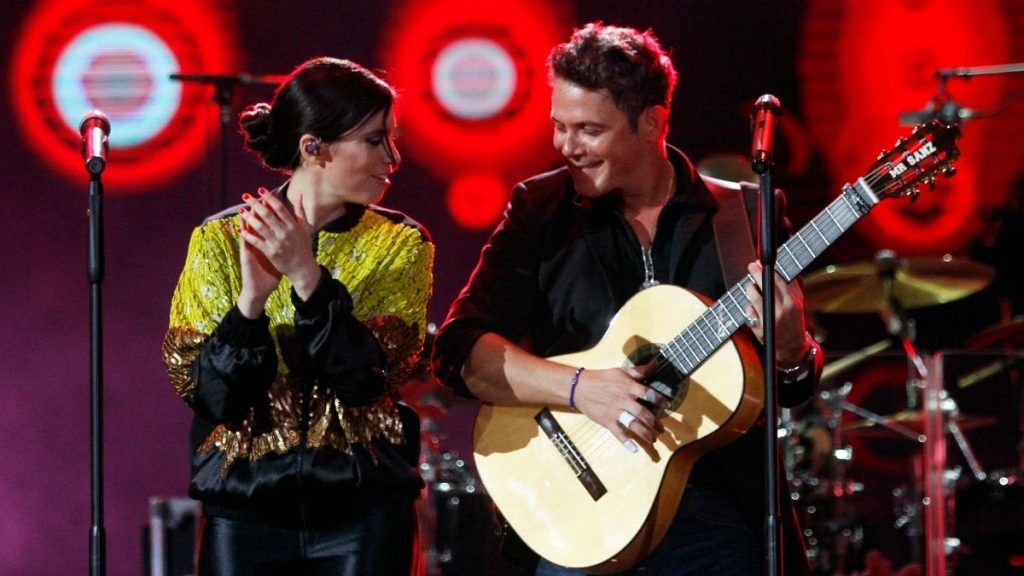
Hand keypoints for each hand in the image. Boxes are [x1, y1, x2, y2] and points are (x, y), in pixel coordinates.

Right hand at [237, 202, 281, 318]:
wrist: (259, 290)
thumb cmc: (268, 274)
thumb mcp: (276, 258)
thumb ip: (281, 246)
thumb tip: (289, 238)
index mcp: (266, 243)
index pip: (268, 225)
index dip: (270, 213)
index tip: (272, 200)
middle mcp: (257, 244)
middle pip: (258, 225)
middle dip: (259, 212)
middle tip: (259, 197)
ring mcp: (250, 250)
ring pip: (248, 232)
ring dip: (247, 220)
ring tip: (246, 207)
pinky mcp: (246, 258)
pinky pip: (244, 245)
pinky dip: (242, 236)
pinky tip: (239, 227)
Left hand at [238, 188, 320, 299]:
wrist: (303, 268)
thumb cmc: (304, 246)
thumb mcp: (305, 228)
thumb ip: (300, 211)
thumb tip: (299, 195)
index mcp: (294, 225)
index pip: (280, 208)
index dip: (270, 198)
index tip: (260, 190)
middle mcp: (285, 233)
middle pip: (268, 215)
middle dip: (255, 204)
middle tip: (245, 196)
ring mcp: (277, 243)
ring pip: (260, 227)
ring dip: (249, 217)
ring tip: (241, 210)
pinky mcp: (271, 253)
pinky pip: (256, 242)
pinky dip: (247, 235)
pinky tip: (240, 229)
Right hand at [570, 360, 667, 451]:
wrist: (580, 388)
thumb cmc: (603, 378)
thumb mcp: (621, 371)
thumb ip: (640, 370)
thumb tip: (657, 363)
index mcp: (628, 387)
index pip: (648, 394)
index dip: (659, 400)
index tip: (667, 405)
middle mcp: (624, 400)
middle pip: (643, 413)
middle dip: (654, 423)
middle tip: (662, 429)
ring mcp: (615, 412)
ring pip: (633, 424)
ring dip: (645, 433)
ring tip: (653, 439)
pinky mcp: (607, 421)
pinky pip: (618, 433)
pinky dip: (626, 442)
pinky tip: (634, 449)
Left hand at [744, 262, 811, 366]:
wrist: (792, 347)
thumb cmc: (793, 322)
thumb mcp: (799, 305)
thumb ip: (793, 288)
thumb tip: (787, 270)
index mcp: (792, 304)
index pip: (779, 282)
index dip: (768, 271)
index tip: (760, 263)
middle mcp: (781, 311)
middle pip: (766, 288)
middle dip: (756, 275)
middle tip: (751, 267)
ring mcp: (769, 321)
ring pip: (755, 299)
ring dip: (750, 289)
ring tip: (750, 286)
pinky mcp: (759, 329)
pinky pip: (749, 313)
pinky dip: (748, 307)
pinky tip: (751, 306)